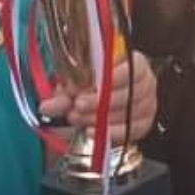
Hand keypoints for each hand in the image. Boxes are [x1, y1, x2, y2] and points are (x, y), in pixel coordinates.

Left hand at [40, 52, 156, 143]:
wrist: (100, 105)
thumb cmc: (90, 87)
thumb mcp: (75, 84)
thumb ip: (63, 93)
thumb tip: (48, 106)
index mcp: (132, 61)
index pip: (131, 65)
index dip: (108, 77)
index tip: (86, 86)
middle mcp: (144, 81)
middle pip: (130, 91)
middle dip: (100, 101)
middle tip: (77, 106)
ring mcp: (147, 104)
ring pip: (129, 112)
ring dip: (101, 118)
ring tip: (79, 119)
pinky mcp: (144, 124)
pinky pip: (131, 131)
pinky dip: (110, 132)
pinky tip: (93, 131)